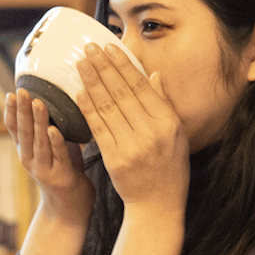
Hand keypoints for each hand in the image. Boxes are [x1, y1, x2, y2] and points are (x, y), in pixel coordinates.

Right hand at [4, 89, 93, 227]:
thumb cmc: (64, 172)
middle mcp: (30, 159)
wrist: (69, 209)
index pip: (14, 128)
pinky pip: (58, 156)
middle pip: (24, 132)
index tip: (11, 93)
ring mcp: (43, 169)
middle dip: (22, 110)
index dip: (11, 112)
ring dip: (38, 121)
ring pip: (39, 142)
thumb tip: (58, 100)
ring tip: (38, 103)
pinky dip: (55, 142)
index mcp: (26, 151)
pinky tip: (54, 130)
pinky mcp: (60, 177)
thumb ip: (51, 129)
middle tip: (22, 92)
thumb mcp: (53, 148)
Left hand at [76, 47, 190, 214]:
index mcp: (168, 123)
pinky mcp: (115, 159)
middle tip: (88, 49)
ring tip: (80, 64)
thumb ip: (164, 104)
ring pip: (107, 107)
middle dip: (103, 67)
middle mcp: (151, 132)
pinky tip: (78, 93)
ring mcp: (132, 146)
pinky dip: (88, 109)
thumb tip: (154, 75)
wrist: (158, 206)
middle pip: (122, 93)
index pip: (141, 87)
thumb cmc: (169, 168)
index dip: (123, 65)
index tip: (108, 48)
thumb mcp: (177, 135)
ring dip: (91, 82)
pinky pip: (98, 128)